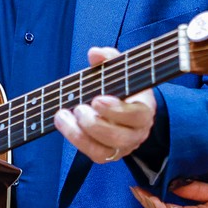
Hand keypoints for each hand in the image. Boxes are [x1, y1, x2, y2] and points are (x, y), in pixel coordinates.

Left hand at [53, 46, 156, 164]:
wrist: (123, 105)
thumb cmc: (121, 86)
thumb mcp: (118, 69)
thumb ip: (108, 58)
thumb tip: (95, 53)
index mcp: (144, 109)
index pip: (137, 115)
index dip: (117, 110)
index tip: (97, 99)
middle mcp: (137, 132)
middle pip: (120, 137)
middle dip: (95, 124)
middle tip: (79, 108)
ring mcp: (123, 146)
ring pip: (104, 151)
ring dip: (79, 134)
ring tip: (63, 115)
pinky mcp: (108, 154)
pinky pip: (93, 154)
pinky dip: (76, 140)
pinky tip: (65, 124)